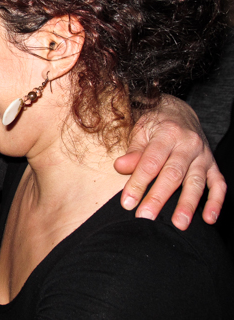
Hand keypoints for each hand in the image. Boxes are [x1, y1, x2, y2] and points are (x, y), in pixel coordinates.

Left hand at [115, 95, 225, 230]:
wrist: (179, 113)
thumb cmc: (154, 126)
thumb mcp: (140, 131)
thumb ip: (133, 151)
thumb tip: (119, 166)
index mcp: (167, 133)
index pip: (151, 162)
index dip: (138, 183)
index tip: (127, 203)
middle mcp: (188, 144)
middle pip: (173, 174)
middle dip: (159, 198)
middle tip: (146, 217)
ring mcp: (203, 156)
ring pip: (196, 182)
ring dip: (187, 204)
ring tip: (179, 224)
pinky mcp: (213, 165)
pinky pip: (219, 185)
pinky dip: (216, 202)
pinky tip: (209, 218)